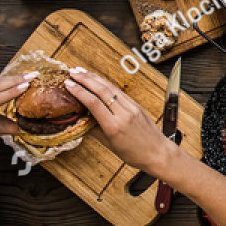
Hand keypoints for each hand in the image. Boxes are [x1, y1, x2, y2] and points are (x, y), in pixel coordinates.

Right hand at [62, 67, 177, 173]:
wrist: (158, 153)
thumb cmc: (133, 154)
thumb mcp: (109, 144)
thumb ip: (94, 129)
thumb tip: (80, 118)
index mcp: (114, 126)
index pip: (93, 103)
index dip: (79, 91)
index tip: (67, 84)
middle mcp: (124, 113)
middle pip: (102, 90)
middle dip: (85, 79)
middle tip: (71, 71)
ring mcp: (132, 107)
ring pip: (111, 88)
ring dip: (95, 78)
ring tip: (81, 71)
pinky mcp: (137, 105)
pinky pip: (119, 92)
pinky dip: (106, 84)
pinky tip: (98, 80)